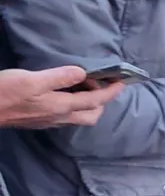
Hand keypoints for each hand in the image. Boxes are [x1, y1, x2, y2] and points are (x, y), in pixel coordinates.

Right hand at [0, 66, 122, 128]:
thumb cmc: (6, 92)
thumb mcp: (32, 80)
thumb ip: (59, 77)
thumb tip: (82, 73)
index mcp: (61, 106)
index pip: (94, 101)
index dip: (110, 92)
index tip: (122, 82)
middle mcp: (61, 118)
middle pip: (92, 114)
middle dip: (103, 100)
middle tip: (101, 82)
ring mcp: (52, 122)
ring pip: (81, 117)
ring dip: (91, 104)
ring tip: (87, 86)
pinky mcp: (43, 121)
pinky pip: (70, 116)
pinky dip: (77, 106)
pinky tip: (70, 95)